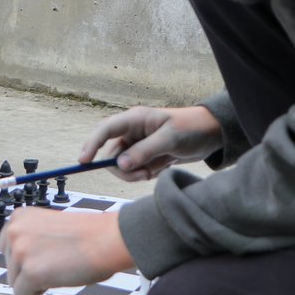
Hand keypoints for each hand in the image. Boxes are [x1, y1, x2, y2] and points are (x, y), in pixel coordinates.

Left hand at [0, 208, 132, 294]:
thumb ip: (29, 237)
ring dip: (35, 279)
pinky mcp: (29, 272)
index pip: (6, 247)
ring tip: (59, 265)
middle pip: (9, 266)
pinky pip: (22, 294)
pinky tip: (56, 276)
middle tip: (55, 260)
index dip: (27, 255)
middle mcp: (14, 230)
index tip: (44, 253)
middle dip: (29, 268)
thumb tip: (19, 258)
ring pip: (14, 281)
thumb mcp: (48, 226)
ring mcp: (20, 251)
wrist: (106, 239)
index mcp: (19, 217)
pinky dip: (38, 291)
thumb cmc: (86, 235)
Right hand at [81, 105, 222, 181]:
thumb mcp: (170, 139)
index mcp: (134, 119)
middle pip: (111, 154)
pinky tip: (161, 168)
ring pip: (122, 166)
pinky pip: (135, 171)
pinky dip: (145, 174)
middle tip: (142, 175)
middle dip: (123, 169)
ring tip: (155, 171)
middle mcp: (132, 132)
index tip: (84, 161)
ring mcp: (137, 145)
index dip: (91, 144)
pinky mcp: (145, 157)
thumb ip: (145, 151)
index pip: (105, 130)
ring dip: (135, 174)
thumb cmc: (191, 128)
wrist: (210, 135)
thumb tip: (121, 165)